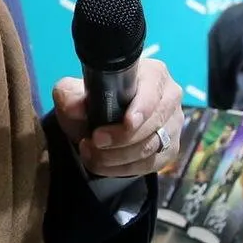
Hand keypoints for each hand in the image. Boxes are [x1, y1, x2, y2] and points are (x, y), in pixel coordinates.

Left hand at [51, 61, 183, 176]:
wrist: (95, 125)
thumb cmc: (91, 101)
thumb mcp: (73, 94)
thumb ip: (70, 95)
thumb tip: (75, 107)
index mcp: (153, 74)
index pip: (154, 91)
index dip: (143, 108)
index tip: (127, 122)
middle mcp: (169, 98)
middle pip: (155, 123)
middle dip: (122, 138)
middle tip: (94, 140)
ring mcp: (172, 126)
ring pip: (152, 147)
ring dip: (118, 156)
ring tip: (90, 152)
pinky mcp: (168, 150)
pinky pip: (150, 165)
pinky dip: (123, 168)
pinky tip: (103, 164)